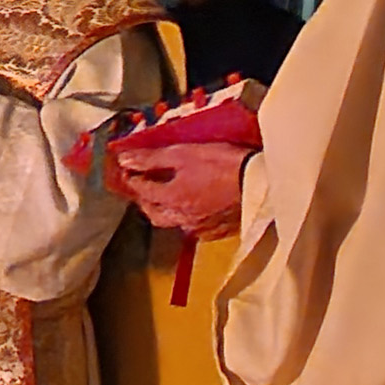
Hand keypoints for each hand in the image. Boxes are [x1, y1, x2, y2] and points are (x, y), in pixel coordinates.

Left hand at [116, 140, 249, 239]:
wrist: (260, 182)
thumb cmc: (223, 164)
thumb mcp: (183, 153)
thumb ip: (152, 159)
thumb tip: (124, 160)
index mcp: (171, 199)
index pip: (141, 190)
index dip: (132, 178)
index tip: (127, 169)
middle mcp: (182, 218)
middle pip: (153, 213)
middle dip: (144, 199)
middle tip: (142, 185)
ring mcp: (200, 227)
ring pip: (173, 222)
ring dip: (164, 210)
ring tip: (165, 196)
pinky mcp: (217, 231)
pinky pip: (194, 227)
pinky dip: (187, 217)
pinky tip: (192, 207)